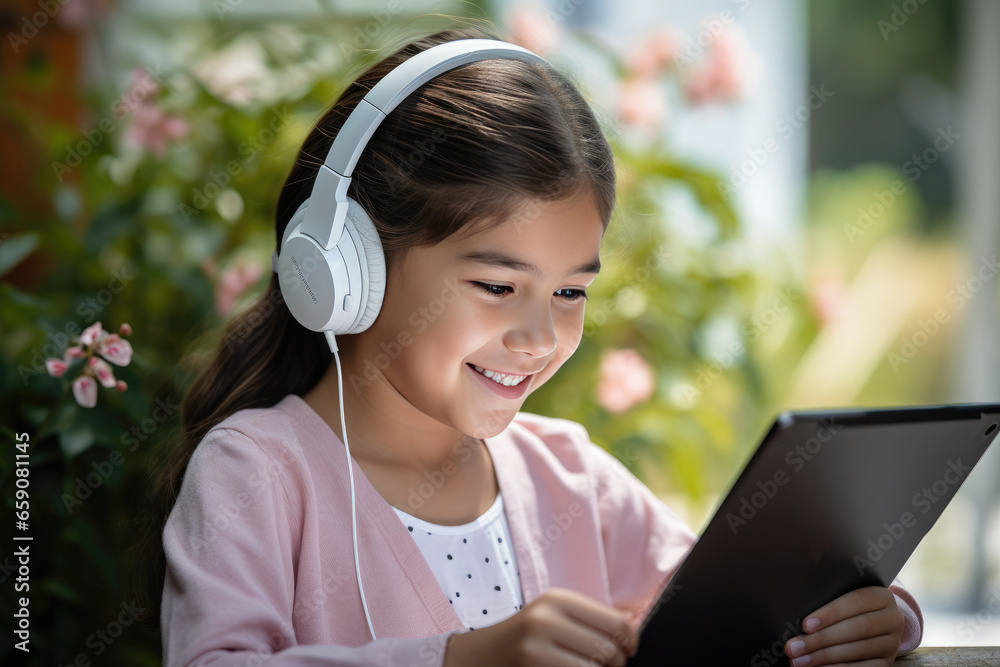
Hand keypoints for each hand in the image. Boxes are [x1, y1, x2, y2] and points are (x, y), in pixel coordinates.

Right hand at [443, 587, 639, 666]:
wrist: (476, 657)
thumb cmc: (524, 638)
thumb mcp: (553, 616)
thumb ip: (590, 620)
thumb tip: (633, 628)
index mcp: (557, 599)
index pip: (617, 622)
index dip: (630, 641)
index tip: (627, 649)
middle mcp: (546, 620)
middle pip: (610, 651)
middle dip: (615, 665)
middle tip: (605, 666)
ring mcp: (535, 649)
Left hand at [784, 585, 904, 665]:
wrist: (875, 622)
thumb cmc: (848, 606)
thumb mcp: (844, 596)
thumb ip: (829, 600)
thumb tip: (801, 620)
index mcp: (881, 596)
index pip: (856, 601)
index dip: (830, 613)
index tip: (805, 625)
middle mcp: (892, 619)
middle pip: (856, 628)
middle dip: (822, 639)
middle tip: (795, 647)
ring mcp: (892, 642)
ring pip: (858, 650)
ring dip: (825, 657)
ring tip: (800, 660)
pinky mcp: (888, 661)